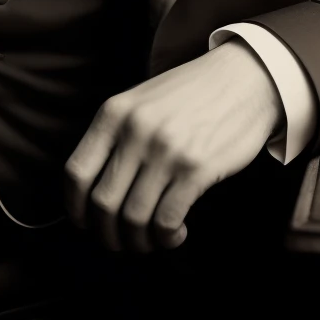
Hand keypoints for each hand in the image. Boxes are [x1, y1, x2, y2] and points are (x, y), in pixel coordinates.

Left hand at [65, 39, 281, 252]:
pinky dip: (167, 238)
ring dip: (139, 242)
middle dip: (108, 235)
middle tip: (123, 242)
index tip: (87, 224)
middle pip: (102, 204)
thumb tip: (93, 193)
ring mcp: (165, 149)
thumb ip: (116, 136)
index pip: (76, 173)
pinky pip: (167, 221)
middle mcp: (135, 130)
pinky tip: (176, 233)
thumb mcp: (142, 101)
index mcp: (114, 112)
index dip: (75, 209)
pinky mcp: (196, 168)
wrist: (244, 77)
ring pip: (133, 219)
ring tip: (152, 239)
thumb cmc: (191, 94)